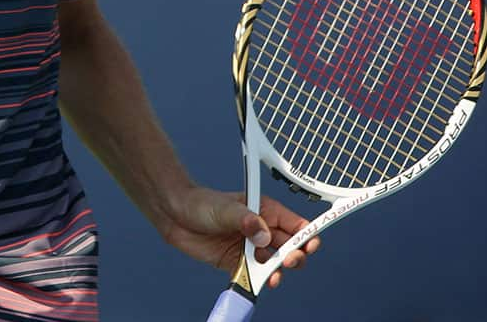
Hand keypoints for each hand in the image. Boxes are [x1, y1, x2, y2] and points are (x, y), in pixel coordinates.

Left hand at [163, 185, 319, 289]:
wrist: (175, 216)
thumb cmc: (202, 204)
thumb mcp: (226, 209)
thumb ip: (246, 221)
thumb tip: (263, 235)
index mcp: (266, 211)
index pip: (294, 224)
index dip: (307, 234)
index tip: (312, 244)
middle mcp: (262, 231)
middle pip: (289, 247)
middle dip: (295, 255)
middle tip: (289, 260)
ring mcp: (250, 248)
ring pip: (274, 263)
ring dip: (278, 271)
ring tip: (274, 275)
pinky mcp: (237, 262)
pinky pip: (255, 275)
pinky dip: (260, 281)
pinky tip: (263, 283)